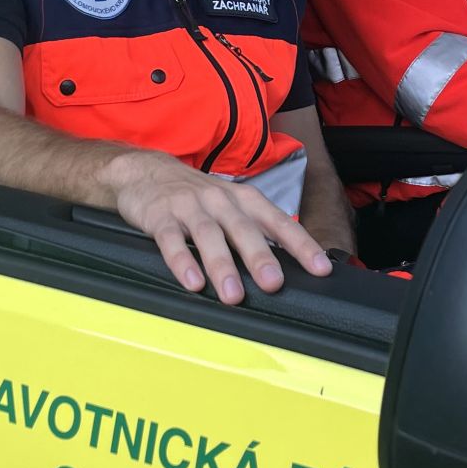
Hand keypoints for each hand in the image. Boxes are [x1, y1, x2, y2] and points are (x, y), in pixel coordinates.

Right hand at [108, 151, 333, 305]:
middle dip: (260, 257)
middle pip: (244, 229)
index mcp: (244, 199)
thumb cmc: (197, 197)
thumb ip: (254, 232)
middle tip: (274, 284)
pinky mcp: (160, 216)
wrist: (145, 171)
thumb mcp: (230, 206)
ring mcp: (189, 207)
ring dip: (223, 266)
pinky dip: (182, 262)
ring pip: (209, 235)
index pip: (278, 222)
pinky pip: (171, 240)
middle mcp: (220, 200)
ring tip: (233, 296)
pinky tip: (193, 282)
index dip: (301, 244)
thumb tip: (285, 269)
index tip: (320, 268)